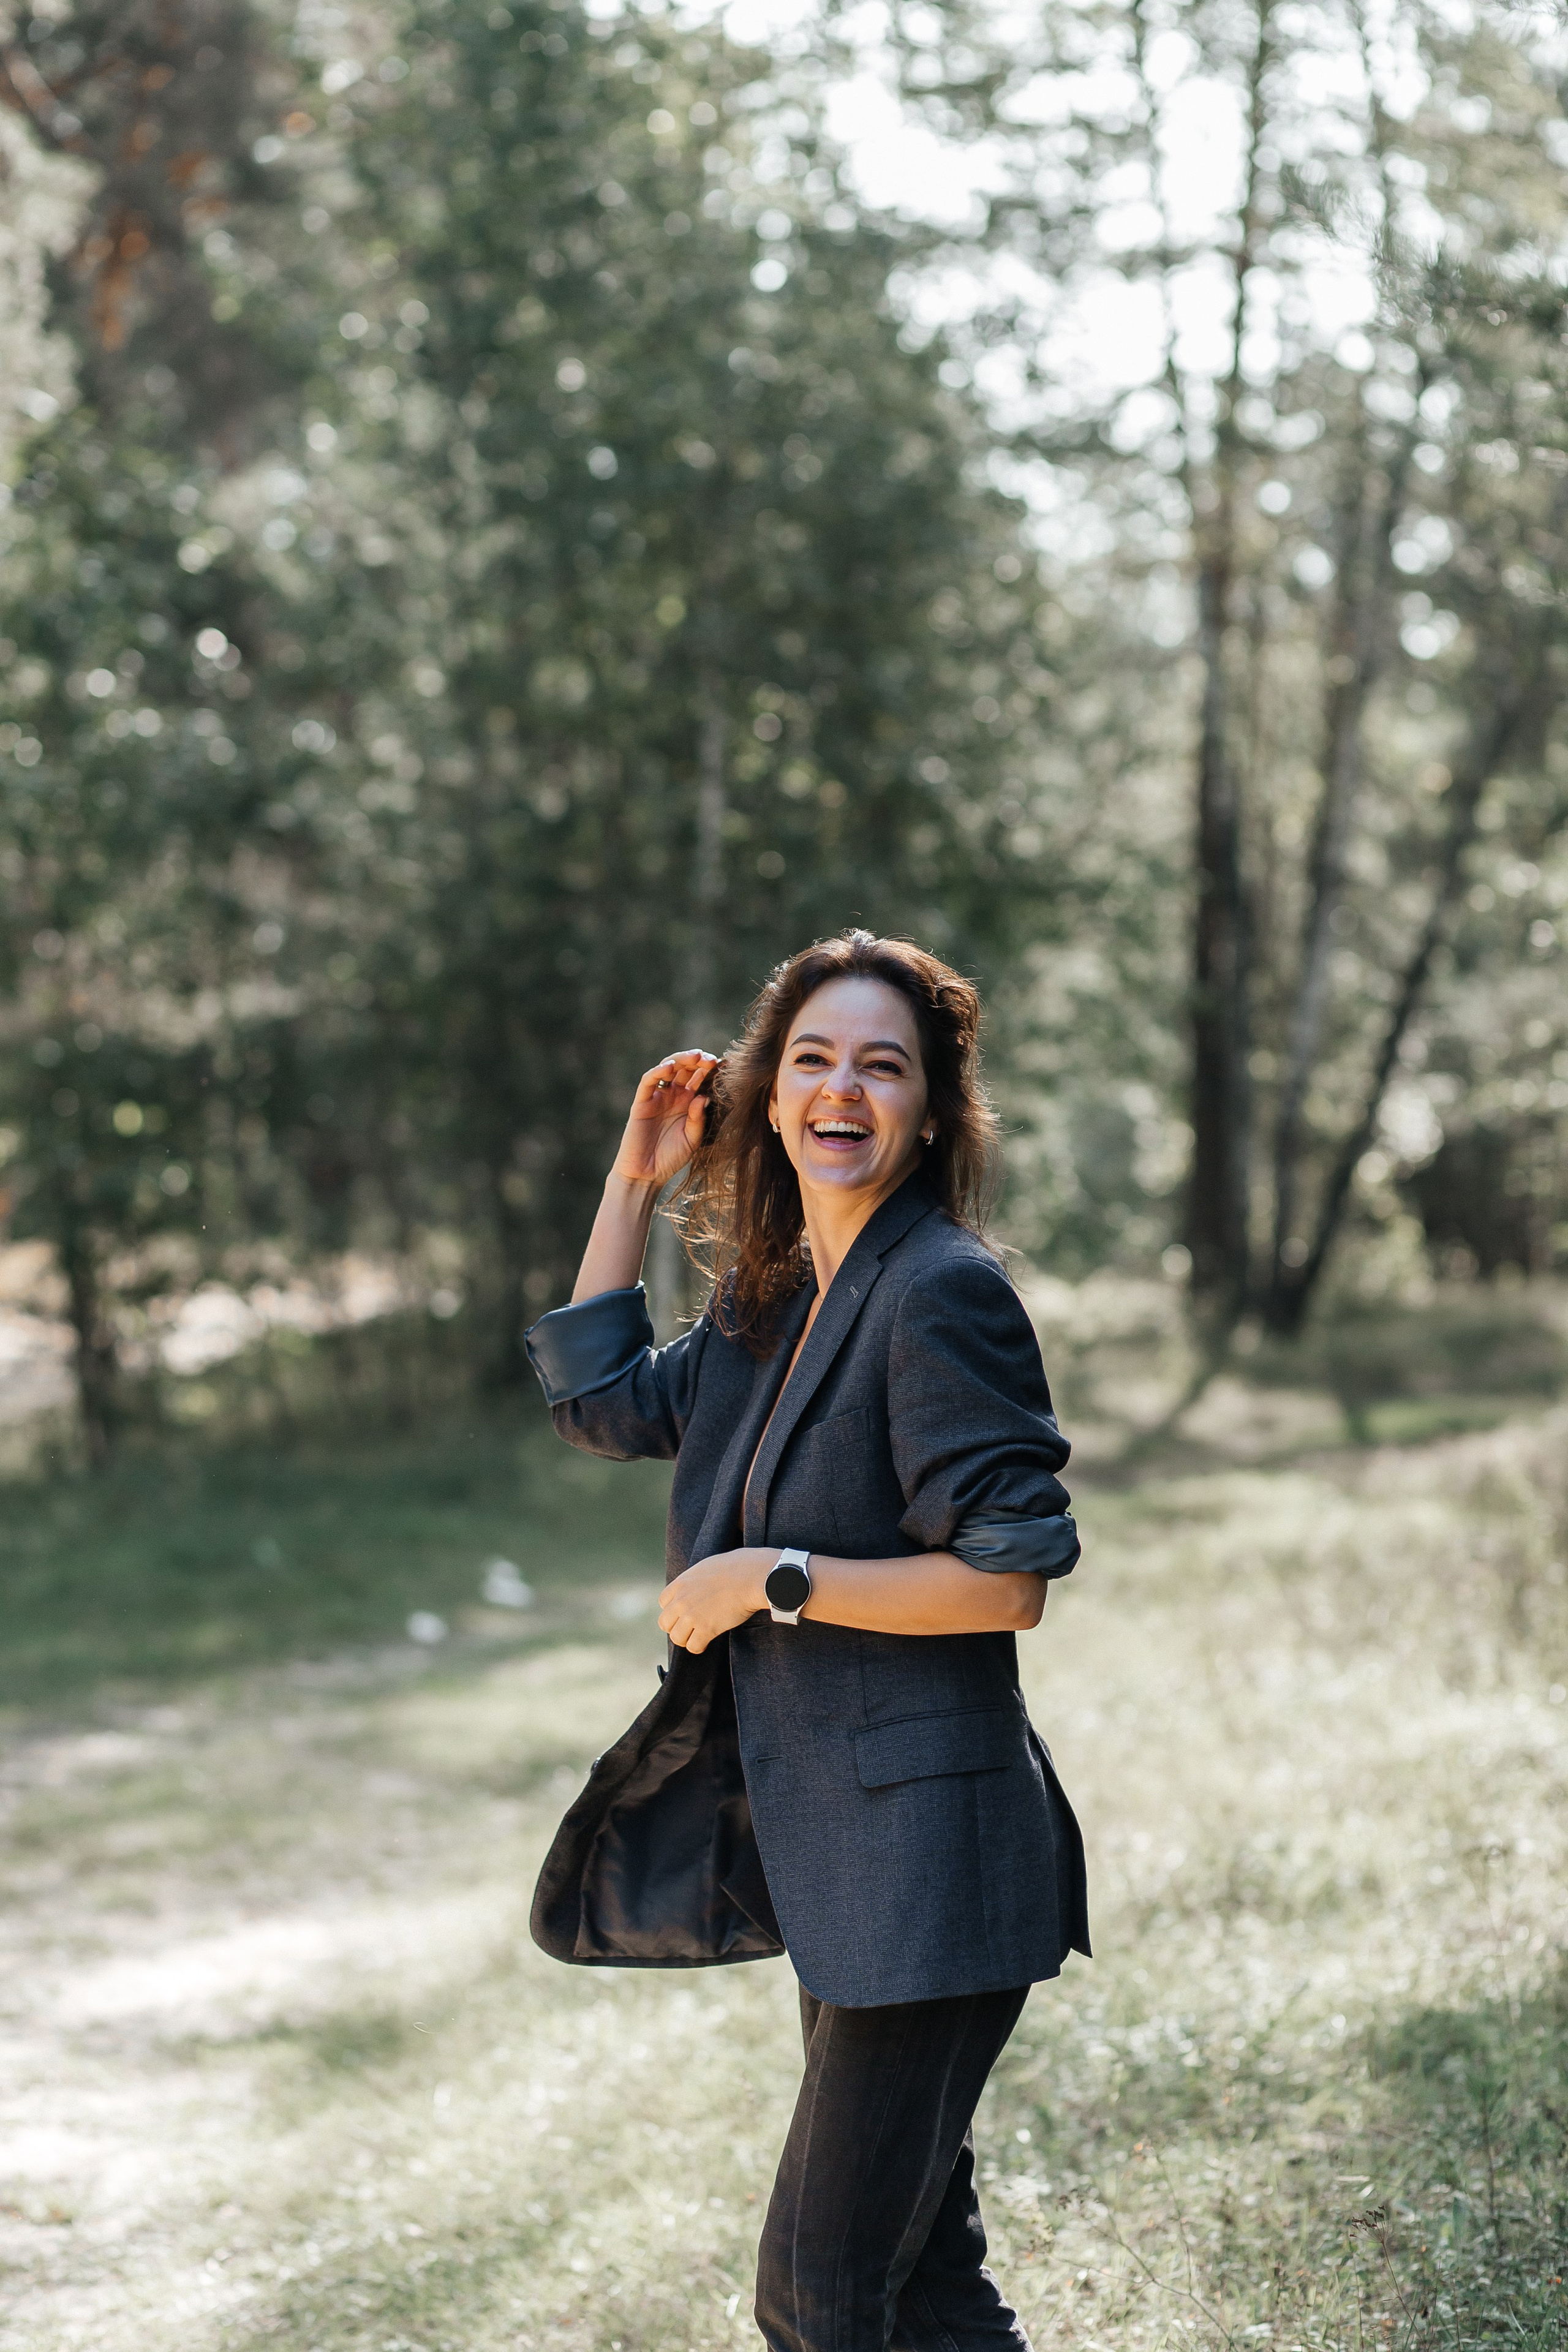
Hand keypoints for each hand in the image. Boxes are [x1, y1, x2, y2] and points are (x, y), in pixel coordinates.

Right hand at [611, 1049, 719, 1191]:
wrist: (646, 1174)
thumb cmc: (671, 1158)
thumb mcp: (692, 1139)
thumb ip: (699, 1118)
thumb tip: (704, 1096)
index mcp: (688, 1103)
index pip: (700, 1079)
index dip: (712, 1071)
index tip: (728, 1065)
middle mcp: (673, 1096)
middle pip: (686, 1069)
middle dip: (699, 1061)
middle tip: (712, 1060)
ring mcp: (657, 1097)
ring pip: (668, 1068)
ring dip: (682, 1059)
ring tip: (697, 1057)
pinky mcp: (642, 1102)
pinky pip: (648, 1081)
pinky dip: (658, 1071)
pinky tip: (670, 1067)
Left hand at [659, 1547, 777, 1653]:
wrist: (752, 1576)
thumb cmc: (738, 1566)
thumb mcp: (708, 1566)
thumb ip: (697, 1578)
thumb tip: (703, 1583)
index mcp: (681, 1582)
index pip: (663, 1602)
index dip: (674, 1609)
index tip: (685, 1612)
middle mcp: (682, 1600)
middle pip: (665, 1623)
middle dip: (676, 1627)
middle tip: (690, 1627)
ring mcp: (692, 1616)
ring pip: (676, 1638)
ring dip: (687, 1639)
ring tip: (698, 1636)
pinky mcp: (706, 1629)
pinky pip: (693, 1647)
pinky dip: (699, 1647)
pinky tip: (707, 1642)